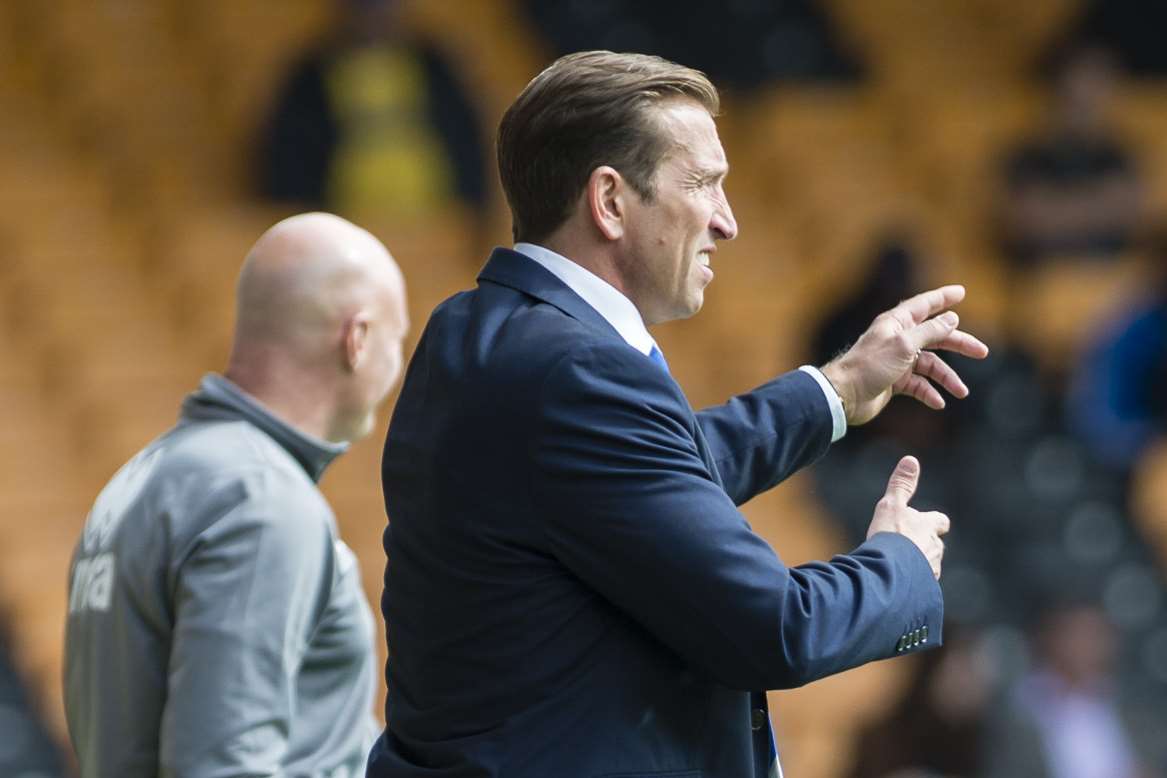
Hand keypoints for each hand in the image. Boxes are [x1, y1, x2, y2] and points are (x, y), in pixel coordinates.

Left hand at [819, 285, 988, 425]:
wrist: (844, 396)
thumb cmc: (869, 366)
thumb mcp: (904, 345)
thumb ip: (929, 331)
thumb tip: (951, 318)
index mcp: (897, 324)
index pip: (924, 305)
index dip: (943, 298)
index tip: (961, 292)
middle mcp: (898, 339)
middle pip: (935, 337)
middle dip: (959, 344)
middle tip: (982, 352)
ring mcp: (897, 361)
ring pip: (930, 365)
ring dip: (946, 378)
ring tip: (961, 392)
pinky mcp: (894, 381)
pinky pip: (918, 385)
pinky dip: (929, 392)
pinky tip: (938, 402)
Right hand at [867, 456, 948, 578]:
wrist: (889, 573)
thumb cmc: (890, 536)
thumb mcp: (891, 504)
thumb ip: (901, 484)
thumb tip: (911, 459)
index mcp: (929, 527)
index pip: (940, 521)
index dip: (934, 522)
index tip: (928, 522)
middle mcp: (935, 548)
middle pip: (935, 545)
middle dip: (925, 546)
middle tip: (908, 548)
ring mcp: (931, 570)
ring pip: (929, 566)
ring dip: (919, 566)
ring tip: (901, 568)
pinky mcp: (924, 589)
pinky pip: (921, 586)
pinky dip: (914, 585)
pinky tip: (900, 585)